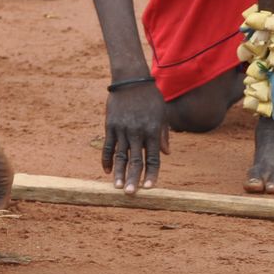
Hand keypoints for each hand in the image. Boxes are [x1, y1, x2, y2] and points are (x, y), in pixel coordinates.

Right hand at [102, 80, 169, 194]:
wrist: (131, 80)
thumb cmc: (150, 97)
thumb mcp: (163, 114)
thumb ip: (163, 135)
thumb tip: (166, 154)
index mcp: (153, 132)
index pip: (153, 159)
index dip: (151, 174)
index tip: (149, 188)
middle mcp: (137, 133)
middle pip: (135, 160)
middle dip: (132, 178)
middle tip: (130, 194)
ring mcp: (122, 129)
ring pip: (120, 155)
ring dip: (118, 172)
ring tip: (116, 186)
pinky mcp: (110, 125)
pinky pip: (108, 145)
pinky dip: (106, 158)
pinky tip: (106, 170)